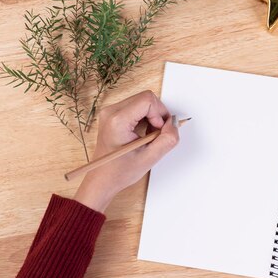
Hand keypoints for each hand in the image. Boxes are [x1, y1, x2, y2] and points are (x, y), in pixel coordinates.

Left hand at [74, 90, 178, 211]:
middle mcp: (111, 112)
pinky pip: (136, 107)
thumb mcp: (150, 158)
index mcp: (117, 121)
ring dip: (152, 117)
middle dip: (157, 115)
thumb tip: (174, 123)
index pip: (148, 100)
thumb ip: (168, 139)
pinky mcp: (113, 114)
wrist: (103, 179)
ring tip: (148, 136)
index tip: (159, 131)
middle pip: (145, 98)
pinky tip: (143, 134)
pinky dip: (145, 118)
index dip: (160, 114)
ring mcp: (110, 112)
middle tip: (156, 135)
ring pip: (142, 101)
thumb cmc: (119, 172)